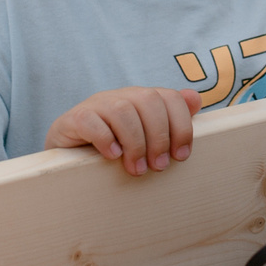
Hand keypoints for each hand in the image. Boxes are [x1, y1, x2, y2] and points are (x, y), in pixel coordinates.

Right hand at [46, 86, 196, 175]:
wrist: (69, 154)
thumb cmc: (115, 148)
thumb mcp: (145, 136)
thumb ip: (171, 119)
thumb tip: (196, 99)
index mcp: (141, 98)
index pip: (170, 97)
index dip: (181, 126)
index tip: (181, 156)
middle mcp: (120, 96)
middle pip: (148, 100)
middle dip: (159, 137)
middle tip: (158, 167)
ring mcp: (96, 104)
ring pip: (122, 111)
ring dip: (135, 143)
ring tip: (136, 168)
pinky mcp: (74, 118)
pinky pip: (91, 121)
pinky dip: (106, 139)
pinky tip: (112, 156)